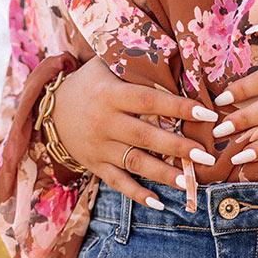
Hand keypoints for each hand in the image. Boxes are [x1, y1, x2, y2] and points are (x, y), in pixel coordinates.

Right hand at [51, 55, 218, 207]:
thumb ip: (135, 64)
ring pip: (136, 163)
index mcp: (111, 94)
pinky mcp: (96, 166)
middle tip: (206, 157)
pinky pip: (119, 183)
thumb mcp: (106, 66)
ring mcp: (100, 147)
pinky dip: (138, 195)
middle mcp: (105, 122)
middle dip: (177, 147)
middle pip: (145, 136)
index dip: (178, 107)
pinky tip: (159, 203)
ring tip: (190, 183)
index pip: (149, 100)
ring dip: (164, 174)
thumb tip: (175, 54)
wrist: (51, 110)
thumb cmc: (91, 85)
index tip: (207, 113)